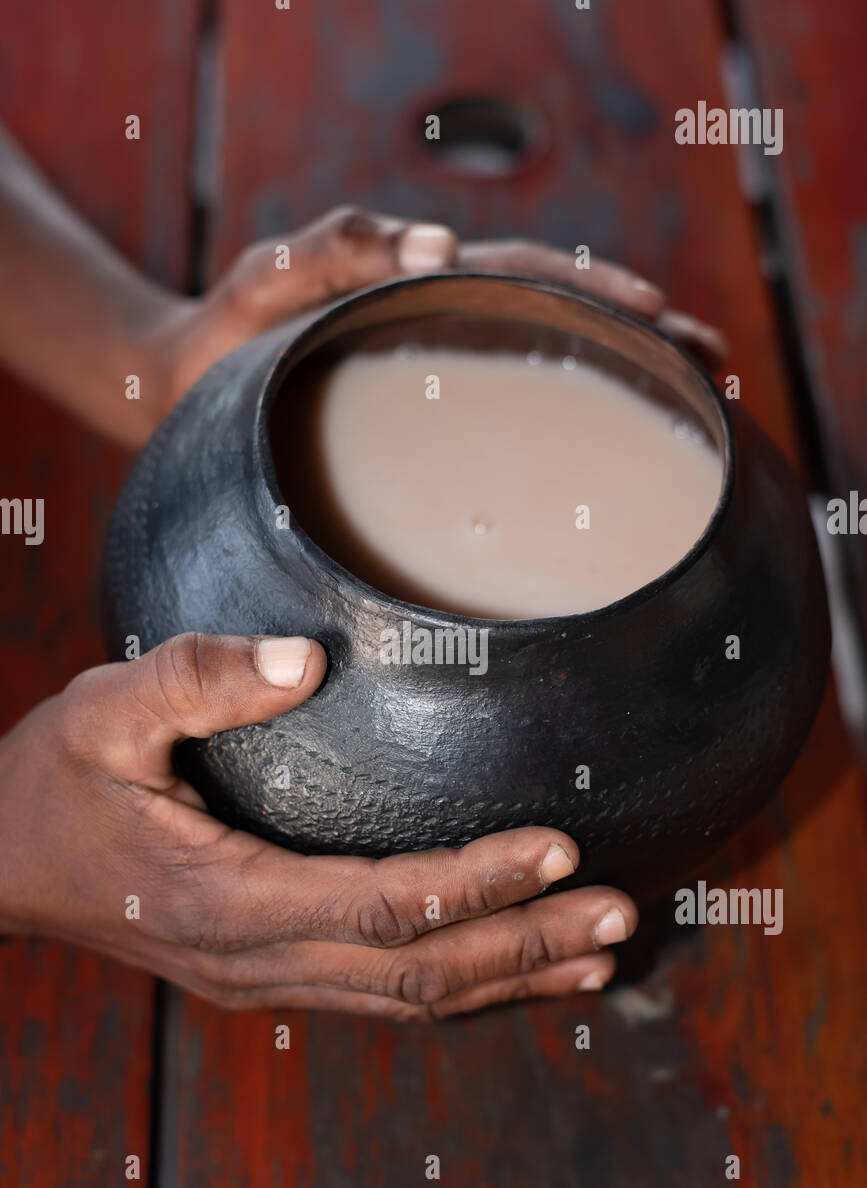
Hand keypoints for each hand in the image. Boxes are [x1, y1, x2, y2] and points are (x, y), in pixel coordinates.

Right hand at [0, 633, 637, 1018]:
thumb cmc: (53, 783)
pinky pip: (382, 993)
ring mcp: (265, 980)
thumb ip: (200, 677)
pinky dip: (461, 986)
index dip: (478, 882)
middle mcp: (257, 960)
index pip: (382, 903)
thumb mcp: (105, 711)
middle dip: (524, 945)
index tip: (561, 849)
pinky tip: (514, 970)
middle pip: (417, 969)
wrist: (2, 866)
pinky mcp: (270, 975)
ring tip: (601, 954)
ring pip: (409, 998)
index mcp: (226, 901)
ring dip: (509, 977)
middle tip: (623, 915)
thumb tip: (310, 659)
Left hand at [145, 206, 725, 441]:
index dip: (601, 297)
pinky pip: (497, 419)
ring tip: (686, 404)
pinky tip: (593, 467)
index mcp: (425, 284)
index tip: (665, 319)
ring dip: (614, 379)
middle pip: (559, 321)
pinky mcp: (416, 424)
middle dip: (638, 336)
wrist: (180, 386)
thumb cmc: (222, 330)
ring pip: (540, 369)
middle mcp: (442, 324)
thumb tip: (441, 243)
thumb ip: (338, 250)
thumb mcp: (270, 277)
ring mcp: (433, 376)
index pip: (531, 279)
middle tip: (711, 363)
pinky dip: (555, 430)